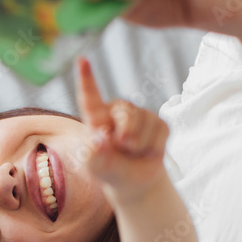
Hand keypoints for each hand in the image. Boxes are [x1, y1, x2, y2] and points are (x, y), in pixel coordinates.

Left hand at [74, 56, 168, 200]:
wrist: (134, 181)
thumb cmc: (109, 170)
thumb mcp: (96, 169)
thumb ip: (94, 157)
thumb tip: (100, 139)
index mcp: (96, 118)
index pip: (89, 97)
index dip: (86, 79)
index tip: (81, 60)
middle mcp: (117, 110)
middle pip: (126, 114)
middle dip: (126, 137)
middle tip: (122, 150)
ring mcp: (139, 114)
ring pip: (144, 123)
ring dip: (139, 146)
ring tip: (132, 153)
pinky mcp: (158, 122)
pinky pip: (160, 132)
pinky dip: (154, 147)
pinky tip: (147, 151)